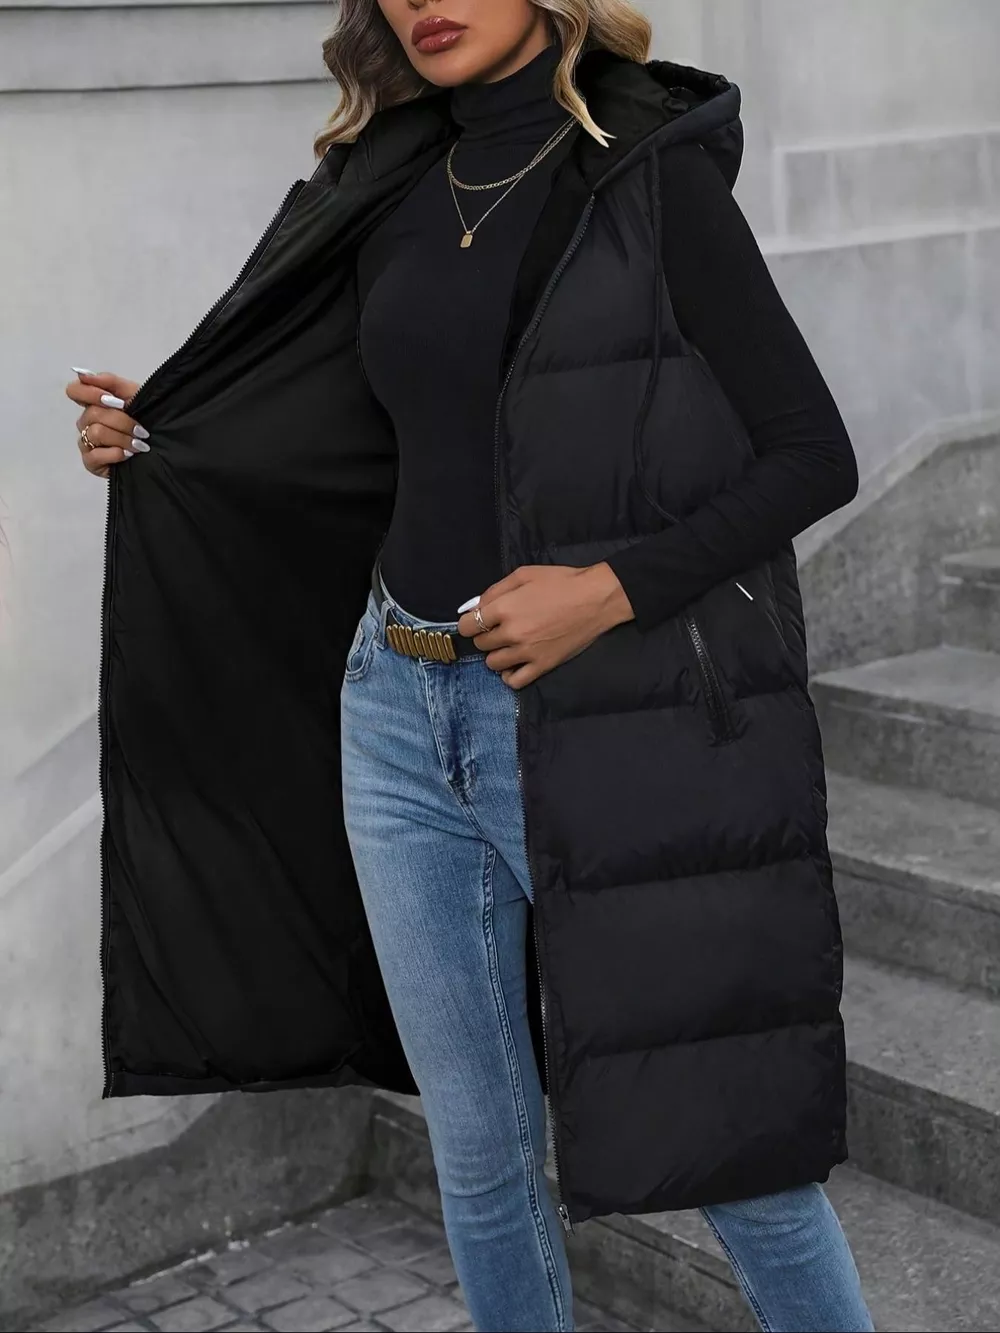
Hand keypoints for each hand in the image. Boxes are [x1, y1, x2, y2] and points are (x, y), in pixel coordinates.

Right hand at [65, 370, 145, 478]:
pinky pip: (95, 455)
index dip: (91, 393)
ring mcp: (86, 442)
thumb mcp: (134, 395)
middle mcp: (86, 422)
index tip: (117, 401)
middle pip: (92, 414)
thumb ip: (110, 382)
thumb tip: (83, 374)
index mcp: (94, 403)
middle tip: (142, 431)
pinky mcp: (90, 462)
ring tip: (139, 445)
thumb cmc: (146, 420)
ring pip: (96, 433)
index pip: (74, 391)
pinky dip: (116, 454)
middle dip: (123, 422)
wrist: (162, 449)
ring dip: (123, 439)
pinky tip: (128, 455)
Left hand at [457, 563, 634, 688]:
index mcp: (504, 608)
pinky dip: (510, 675)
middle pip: (480, 644)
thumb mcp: (523, 575)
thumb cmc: (561, 582)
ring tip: (510, 644)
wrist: (596, 598)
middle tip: (501, 627)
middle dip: (486, 635)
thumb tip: (471, 607)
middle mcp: (511, 634)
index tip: (479, 620)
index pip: (466, 626)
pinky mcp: (542, 666)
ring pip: (492, 664)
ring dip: (496, 654)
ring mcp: (527, 653)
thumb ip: (493, 591)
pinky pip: (514, 681)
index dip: (469, 623)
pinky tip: (516, 663)